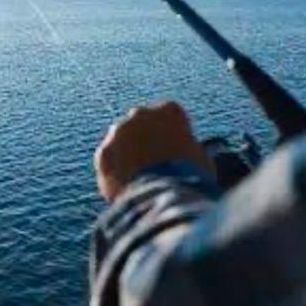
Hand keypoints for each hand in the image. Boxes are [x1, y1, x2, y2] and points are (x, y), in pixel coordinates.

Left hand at [93, 100, 214, 201]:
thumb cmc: (191, 176)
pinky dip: (115, 175)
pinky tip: (126, 188)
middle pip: (140, 126)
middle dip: (145, 141)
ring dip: (127, 157)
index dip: (172, 135)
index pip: (169, 116)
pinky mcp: (104, 153)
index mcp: (170, 110)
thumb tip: (192, 160)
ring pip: (121, 143)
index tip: (174, 149)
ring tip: (139, 180)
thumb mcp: (202, 160)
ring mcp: (119, 132)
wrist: (165, 195)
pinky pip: (109, 164)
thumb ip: (191, 152)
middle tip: (153, 164)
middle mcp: (141, 114)